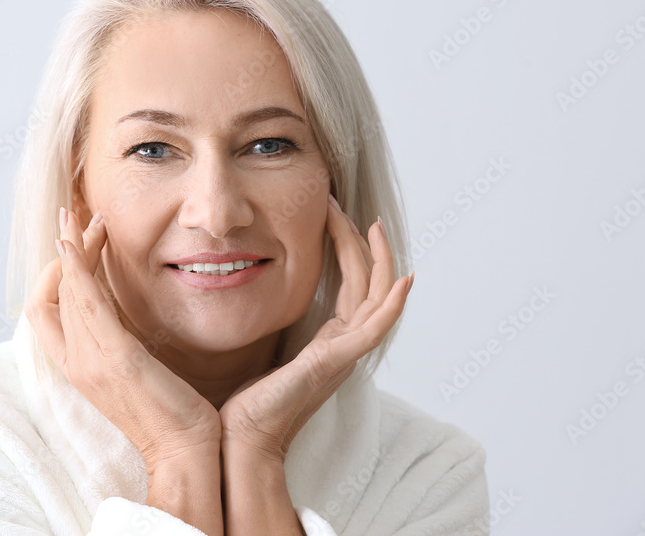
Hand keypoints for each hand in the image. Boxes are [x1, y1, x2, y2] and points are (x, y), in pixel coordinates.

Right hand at [23, 207, 221, 470]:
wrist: (185, 452)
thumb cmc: (170, 414)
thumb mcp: (138, 372)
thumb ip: (123, 344)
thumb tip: (126, 318)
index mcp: (79, 367)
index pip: (45, 311)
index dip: (54, 274)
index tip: (79, 244)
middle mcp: (76, 362)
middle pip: (50, 292)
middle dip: (63, 250)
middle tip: (79, 215)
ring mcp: (91, 360)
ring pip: (64, 289)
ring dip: (70, 247)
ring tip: (80, 215)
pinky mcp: (114, 356)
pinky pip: (84, 301)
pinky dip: (75, 267)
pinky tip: (77, 242)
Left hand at [219, 193, 413, 463]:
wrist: (240, 439)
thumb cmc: (245, 404)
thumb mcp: (260, 350)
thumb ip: (270, 327)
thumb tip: (248, 294)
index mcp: (328, 342)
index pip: (350, 285)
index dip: (347, 247)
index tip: (331, 212)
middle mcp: (342, 346)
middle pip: (366, 283)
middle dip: (358, 241)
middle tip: (344, 205)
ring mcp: (344, 354)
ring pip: (376, 296)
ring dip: (376, 257)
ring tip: (369, 222)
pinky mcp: (337, 362)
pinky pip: (375, 328)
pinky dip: (394, 304)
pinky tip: (405, 278)